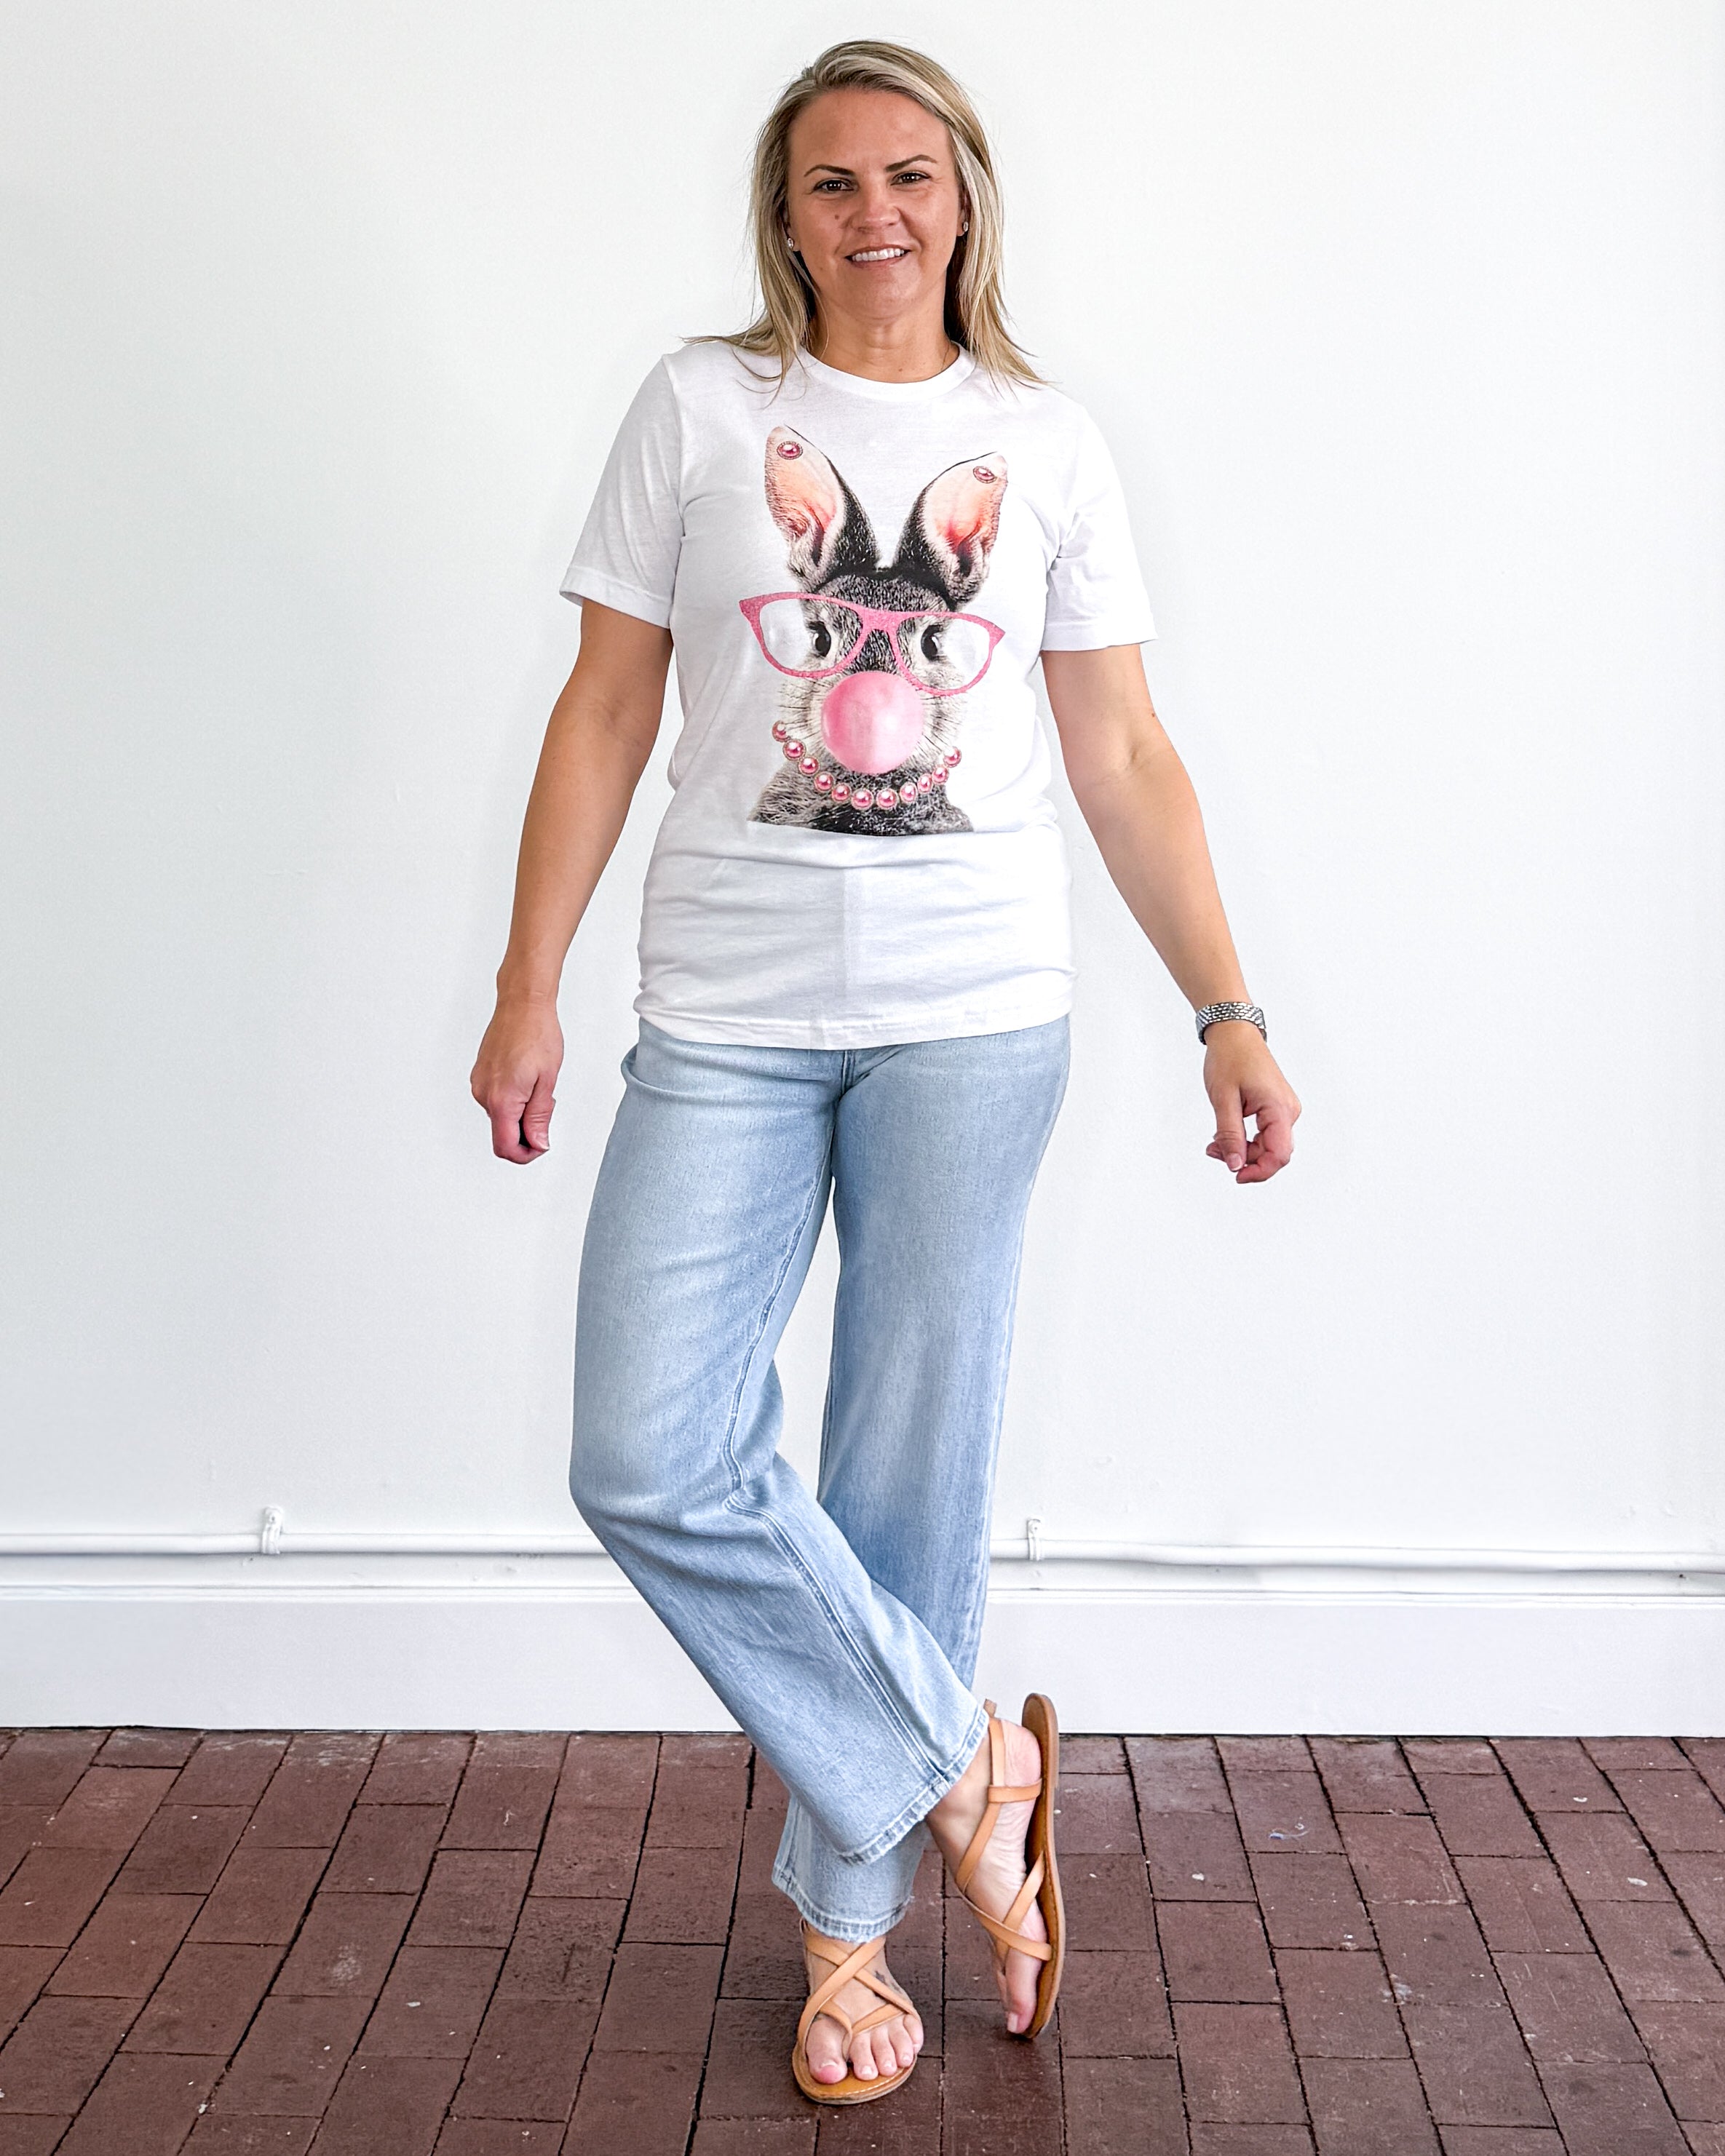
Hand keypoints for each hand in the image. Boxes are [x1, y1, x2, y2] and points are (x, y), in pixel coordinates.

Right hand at [471, 996, 563, 1163]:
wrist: (522, 1004)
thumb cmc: (537, 1034)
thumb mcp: (547, 1081)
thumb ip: (539, 1116)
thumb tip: (538, 1143)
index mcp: (501, 1099)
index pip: (505, 1147)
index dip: (526, 1154)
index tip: (542, 1146)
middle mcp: (483, 1094)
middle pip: (502, 1134)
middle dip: (527, 1132)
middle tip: (547, 1108)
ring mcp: (479, 1084)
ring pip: (501, 1117)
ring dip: (521, 1114)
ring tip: (539, 1087)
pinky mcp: (480, 1076)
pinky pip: (496, 1100)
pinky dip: (513, 1101)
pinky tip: (527, 1081)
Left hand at [1202, 1023, 1299, 1183]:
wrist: (1235, 1033)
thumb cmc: (1229, 1058)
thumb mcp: (1223, 1099)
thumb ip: (1229, 1135)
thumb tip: (1234, 1166)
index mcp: (1279, 1108)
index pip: (1279, 1155)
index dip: (1259, 1172)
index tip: (1235, 1175)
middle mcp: (1288, 1111)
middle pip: (1272, 1153)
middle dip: (1244, 1159)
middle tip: (1213, 1150)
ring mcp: (1283, 1109)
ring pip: (1267, 1145)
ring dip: (1242, 1149)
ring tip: (1214, 1142)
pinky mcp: (1275, 1107)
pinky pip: (1264, 1133)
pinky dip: (1245, 1138)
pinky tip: (1225, 1134)